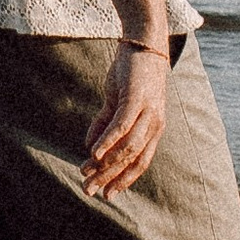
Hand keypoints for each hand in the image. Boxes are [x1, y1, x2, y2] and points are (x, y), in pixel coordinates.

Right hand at [81, 40, 168, 198]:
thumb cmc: (131, 74)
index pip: (140, 162)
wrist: (143, 43)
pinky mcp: (136, 99)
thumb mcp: (117, 102)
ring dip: (104, 163)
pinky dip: (107, 141)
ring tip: (85, 173)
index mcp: (153, 129)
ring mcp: (148, 112)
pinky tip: (93, 153)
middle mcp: (154, 124)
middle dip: (109, 177)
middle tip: (89, 191)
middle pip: (132, 159)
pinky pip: (121, 126)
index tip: (107, 195)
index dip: (123, 179)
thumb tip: (89, 148)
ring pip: (126, 147)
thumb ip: (104, 124)